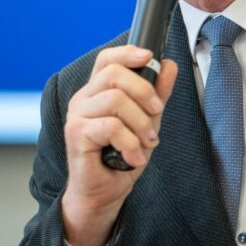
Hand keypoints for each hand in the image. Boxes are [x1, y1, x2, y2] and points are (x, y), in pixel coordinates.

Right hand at [60, 45, 177, 245]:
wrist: (104, 193)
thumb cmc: (121, 156)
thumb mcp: (147, 121)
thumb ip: (157, 94)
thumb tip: (169, 65)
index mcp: (97, 91)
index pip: (107, 59)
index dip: (128, 52)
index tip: (149, 57)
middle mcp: (83, 99)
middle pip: (115, 74)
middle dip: (145, 93)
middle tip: (156, 115)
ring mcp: (77, 116)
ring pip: (116, 100)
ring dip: (140, 123)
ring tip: (146, 142)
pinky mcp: (76, 135)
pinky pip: (111, 126)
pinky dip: (130, 142)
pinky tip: (134, 157)